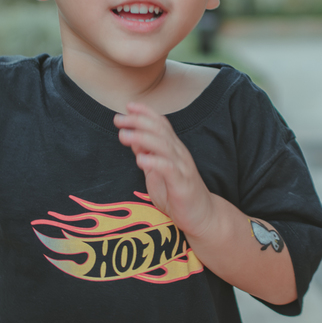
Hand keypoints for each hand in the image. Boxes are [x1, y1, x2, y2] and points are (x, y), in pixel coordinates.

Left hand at [115, 102, 216, 238]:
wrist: (202, 217)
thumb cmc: (177, 195)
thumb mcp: (156, 171)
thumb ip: (146, 154)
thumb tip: (132, 137)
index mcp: (173, 149)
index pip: (161, 124)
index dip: (146, 113)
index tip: (128, 105)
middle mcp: (179, 154)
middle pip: (160, 131)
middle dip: (138, 122)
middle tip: (119, 119)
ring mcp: (182, 168)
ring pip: (163, 146)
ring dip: (142, 138)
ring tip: (124, 135)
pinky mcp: (183, 184)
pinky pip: (169, 169)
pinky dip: (155, 162)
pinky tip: (141, 160)